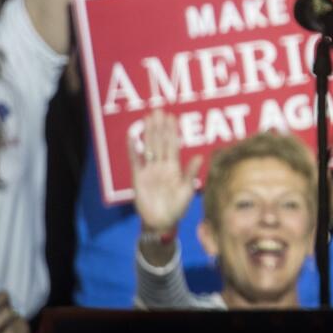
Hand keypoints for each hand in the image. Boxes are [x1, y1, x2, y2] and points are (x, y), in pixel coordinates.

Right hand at [129, 110, 202, 234]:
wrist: (162, 222)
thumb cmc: (177, 207)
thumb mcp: (187, 190)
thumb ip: (191, 173)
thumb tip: (199, 156)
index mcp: (174, 167)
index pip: (173, 145)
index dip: (172, 131)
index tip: (171, 117)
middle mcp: (161, 165)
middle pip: (160, 142)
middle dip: (159, 126)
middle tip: (158, 110)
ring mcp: (150, 170)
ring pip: (149, 147)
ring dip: (148, 133)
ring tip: (147, 118)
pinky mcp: (138, 178)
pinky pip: (135, 160)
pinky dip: (133, 149)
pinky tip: (132, 136)